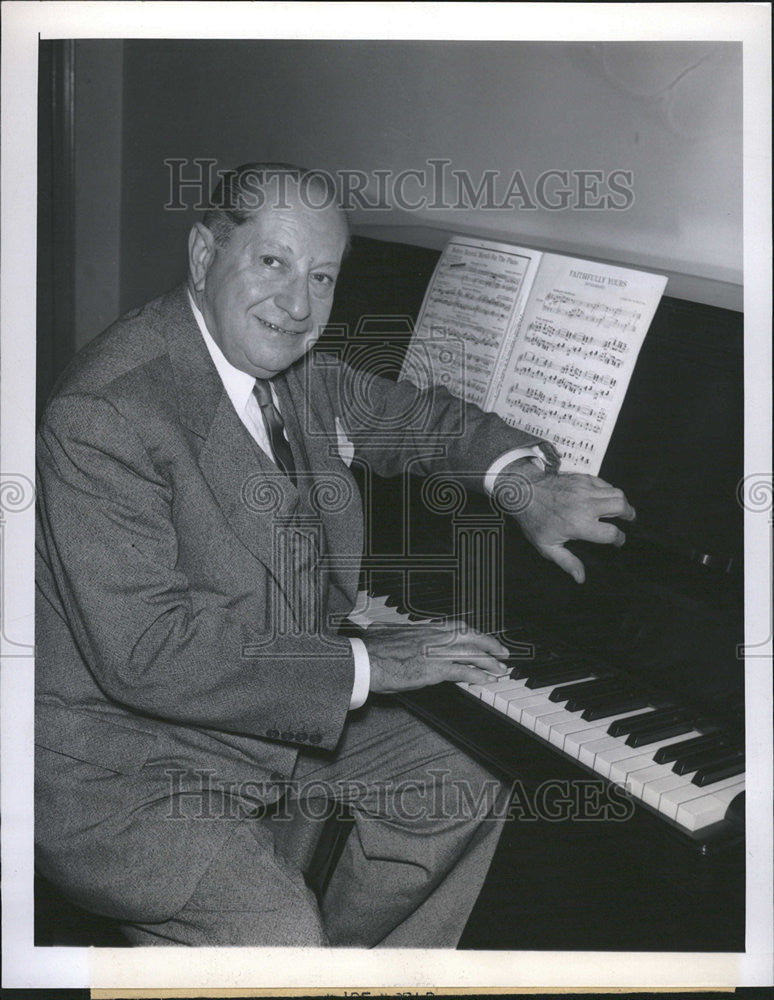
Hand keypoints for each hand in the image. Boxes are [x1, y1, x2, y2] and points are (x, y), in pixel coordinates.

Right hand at [363, 622, 510, 693]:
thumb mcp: (384, 633)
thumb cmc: (370, 650)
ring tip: (500, 670)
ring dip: (488, 662)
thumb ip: (393, 632)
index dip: (474, 634)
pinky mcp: (432, 669)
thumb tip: (383, 629)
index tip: (483, 640)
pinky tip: (485, 680)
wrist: (363, 660)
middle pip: (470, 636)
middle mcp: (433, 636)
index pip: (457, 628)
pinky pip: (461, 672)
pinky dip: (476, 676)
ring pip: (470, 654)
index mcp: (423, 629)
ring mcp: (434, 652)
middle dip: (489, 644)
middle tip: (503, 653)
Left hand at [497, 460, 635, 582]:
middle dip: (629, 514)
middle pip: (620, 506)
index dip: (619, 539)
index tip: (618, 541)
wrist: (523, 492)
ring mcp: (584, 489)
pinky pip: (604, 483)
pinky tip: (604, 498)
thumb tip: (581, 578)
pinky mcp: (582, 478)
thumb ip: (567, 562)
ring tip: (620, 509)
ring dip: (622, 501)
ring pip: (616, 492)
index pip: (611, 533)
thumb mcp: (547, 546)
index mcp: (579, 524)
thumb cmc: (534, 520)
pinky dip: (609, 491)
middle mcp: (585, 505)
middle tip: (629, 519)